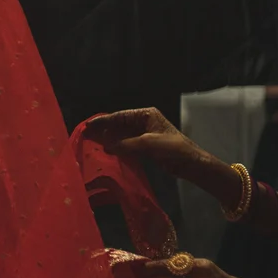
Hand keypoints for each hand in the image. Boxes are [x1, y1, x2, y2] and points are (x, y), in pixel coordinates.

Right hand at [83, 107, 229, 188]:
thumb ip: (125, 145)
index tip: (88, 125)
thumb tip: (106, 147)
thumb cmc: (173, 148)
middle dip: (104, 129)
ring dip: (109, 139)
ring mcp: (144, 134)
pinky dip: (117, 147)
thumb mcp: (148, 144)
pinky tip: (107, 150)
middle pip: (118, 124)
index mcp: (146, 115)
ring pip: (121, 134)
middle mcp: (143, 121)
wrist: (190, 163)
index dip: (103, 121)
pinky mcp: (145, 146)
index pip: (120, 116)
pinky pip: (126, 144)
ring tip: (93, 143)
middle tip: (87, 135)